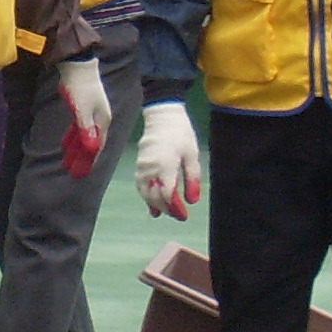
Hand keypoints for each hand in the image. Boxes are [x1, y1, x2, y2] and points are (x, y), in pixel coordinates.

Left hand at [55, 56, 112, 179]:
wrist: (77, 66)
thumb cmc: (80, 89)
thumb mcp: (82, 111)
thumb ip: (86, 130)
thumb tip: (92, 149)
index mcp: (102, 122)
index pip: (96, 147)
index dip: (88, 161)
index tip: (80, 175)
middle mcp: (99, 120)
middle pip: (91, 144)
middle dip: (82, 159)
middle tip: (72, 174)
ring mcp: (91, 114)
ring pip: (83, 137)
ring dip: (76, 150)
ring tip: (67, 163)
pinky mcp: (82, 109)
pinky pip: (78, 129)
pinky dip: (73, 138)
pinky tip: (66, 145)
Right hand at [134, 101, 201, 218]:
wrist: (162, 116)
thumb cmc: (181, 134)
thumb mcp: (192, 155)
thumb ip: (192, 179)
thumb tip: (192, 201)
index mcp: (165, 165)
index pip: (167, 194)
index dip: (175, 208)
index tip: (184, 215)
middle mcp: (151, 168)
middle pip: (154, 196)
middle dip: (166, 209)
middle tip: (178, 215)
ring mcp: (142, 166)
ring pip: (145, 192)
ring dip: (154, 204)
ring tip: (164, 212)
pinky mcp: (139, 164)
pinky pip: (140, 185)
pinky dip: (146, 195)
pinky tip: (153, 201)